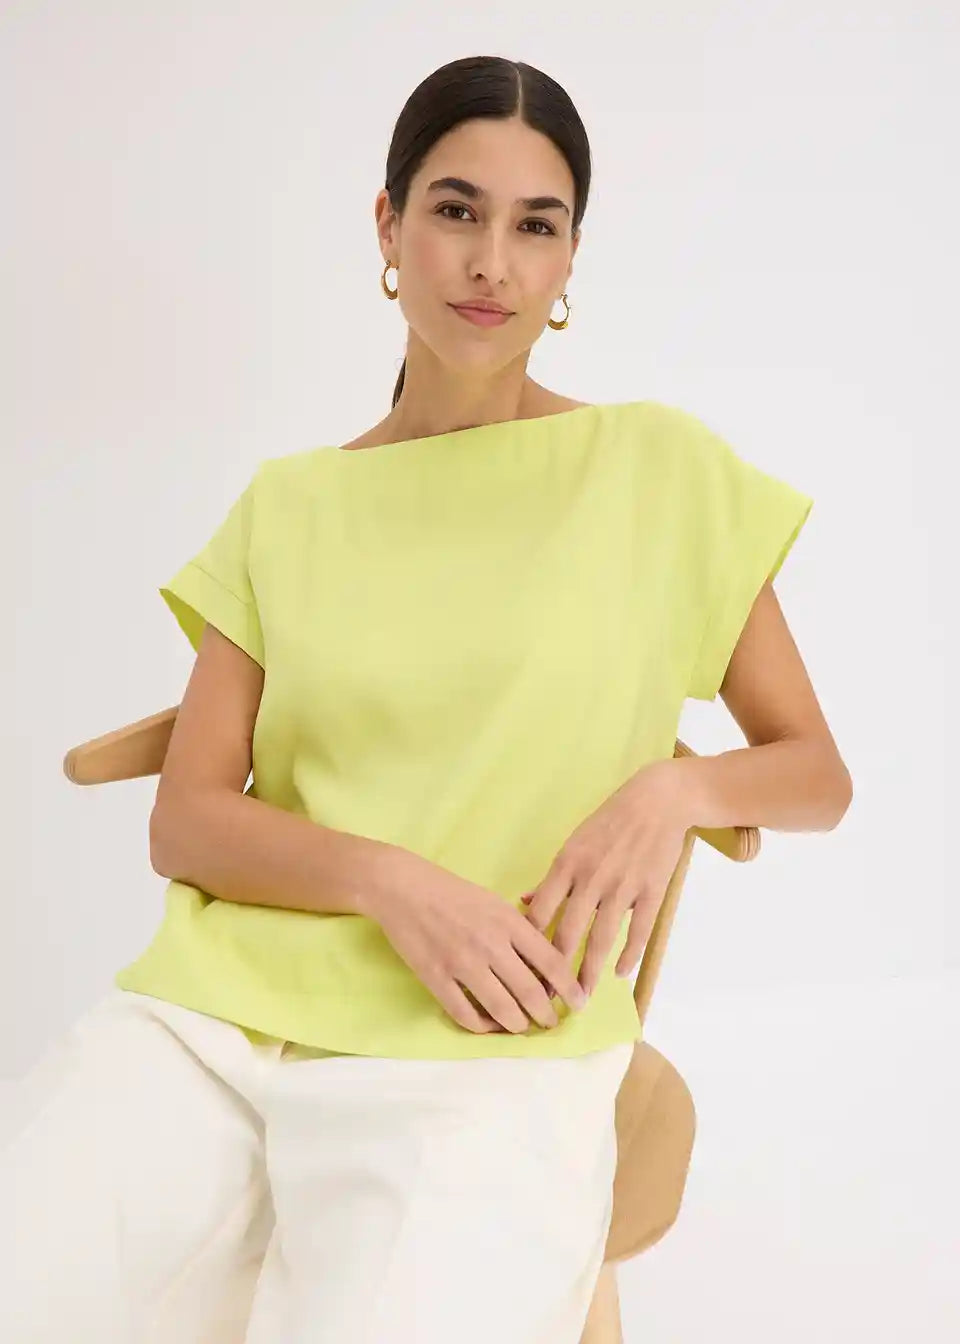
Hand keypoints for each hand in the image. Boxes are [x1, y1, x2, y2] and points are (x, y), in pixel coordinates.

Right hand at [365, 856, 588, 1034]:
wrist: (404, 888)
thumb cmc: (453, 893)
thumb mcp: (494, 903)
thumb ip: (519, 931)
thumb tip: (542, 965)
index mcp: (508, 922)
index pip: (551, 962)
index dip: (569, 988)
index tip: (579, 1003)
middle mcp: (490, 945)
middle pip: (530, 992)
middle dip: (546, 1015)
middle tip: (550, 1023)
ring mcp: (462, 963)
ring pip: (502, 1009)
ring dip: (518, 1025)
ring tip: (522, 1027)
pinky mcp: (436, 978)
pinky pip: (465, 1014)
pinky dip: (481, 1026)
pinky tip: (488, 1024)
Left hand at [521, 763, 691, 995]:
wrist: (657, 802)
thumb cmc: (610, 822)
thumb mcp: (573, 843)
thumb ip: (551, 877)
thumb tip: (524, 902)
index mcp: (567, 865)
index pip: (540, 914)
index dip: (529, 945)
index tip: (522, 970)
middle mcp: (591, 878)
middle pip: (567, 933)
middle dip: (555, 971)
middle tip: (547, 998)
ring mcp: (623, 886)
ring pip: (601, 938)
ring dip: (589, 972)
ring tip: (581, 998)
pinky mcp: (651, 890)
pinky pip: (638, 931)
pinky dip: (628, 955)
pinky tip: (620, 974)